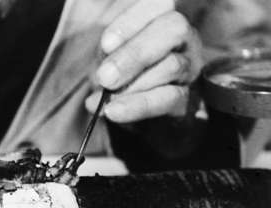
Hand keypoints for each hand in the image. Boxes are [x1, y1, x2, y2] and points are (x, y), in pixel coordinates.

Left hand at [86, 0, 202, 122]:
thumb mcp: (108, 58)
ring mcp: (190, 65)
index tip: (106, 44)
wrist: (133, 107)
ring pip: (172, 66)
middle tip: (105, 78)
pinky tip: (114, 111)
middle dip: (135, 54)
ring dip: (135, 85)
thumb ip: (107, 60)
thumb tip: (103, 78)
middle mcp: (183, 36)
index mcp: (160, 17)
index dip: (131, 22)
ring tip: (107, 102)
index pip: (157, 4)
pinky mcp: (188, 96)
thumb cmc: (120, 73)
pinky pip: (169, 98)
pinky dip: (138, 106)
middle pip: (173, 29)